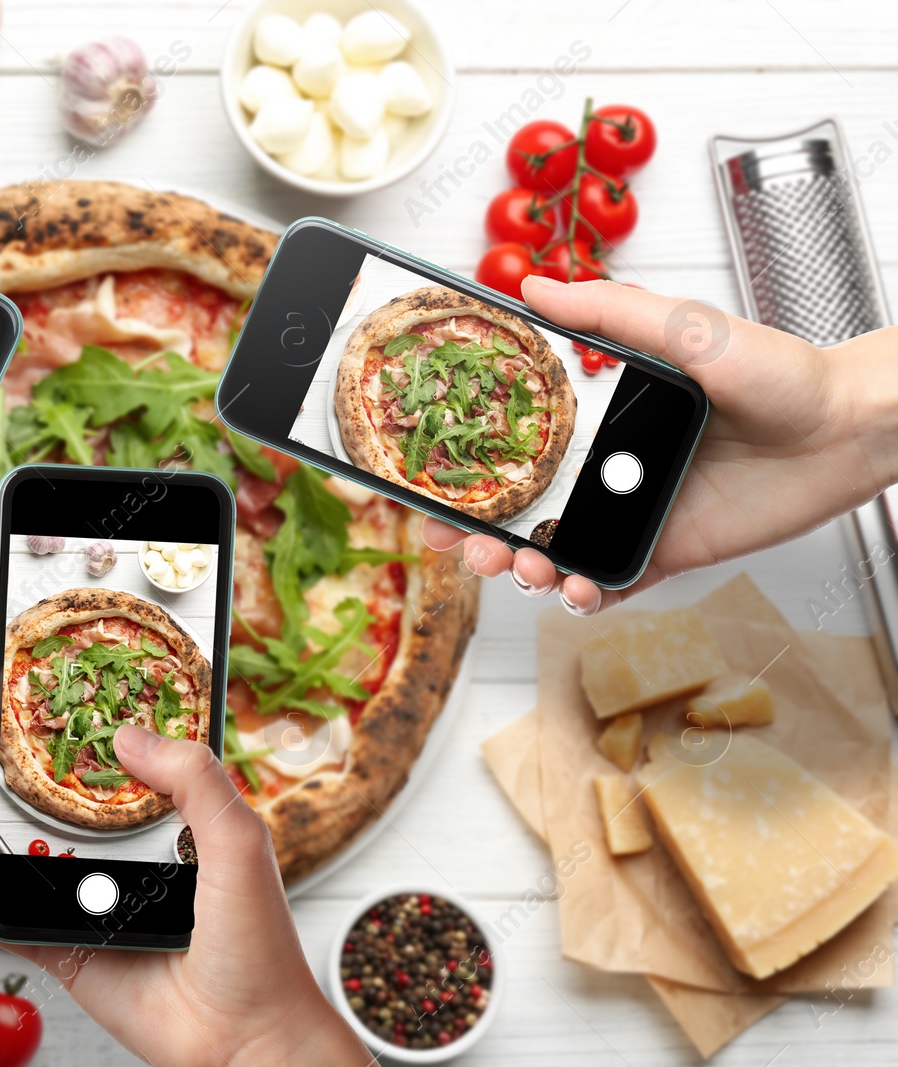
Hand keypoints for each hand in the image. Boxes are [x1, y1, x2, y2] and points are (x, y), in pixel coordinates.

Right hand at [0, 714, 372, 1066]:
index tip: (3, 711)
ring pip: (3, 858)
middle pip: (28, 804)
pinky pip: (0, 924)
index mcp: (150, 820)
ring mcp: (79, 903)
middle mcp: (108, 855)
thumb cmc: (258, 946)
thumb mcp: (239, 842)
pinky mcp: (60, 951)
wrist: (246, 1037)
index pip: (84, 763)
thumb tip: (126, 733)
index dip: (40, 737)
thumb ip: (194, 778)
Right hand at [425, 273, 897, 613]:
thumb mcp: (686, 328)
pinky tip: (572, 590)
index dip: (463, 470)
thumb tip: (533, 286)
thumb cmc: (778, 371)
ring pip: (550, 554)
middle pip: (515, 510)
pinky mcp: (664, 552)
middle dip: (476, 533)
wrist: (846, 426)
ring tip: (520, 566)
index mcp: (593, 417)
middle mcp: (601, 468)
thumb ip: (609, 312)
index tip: (426, 485)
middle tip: (461, 542)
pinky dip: (580, 597)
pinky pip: (608, 584)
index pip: (510, 447)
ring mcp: (628, 512)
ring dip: (520, 568)